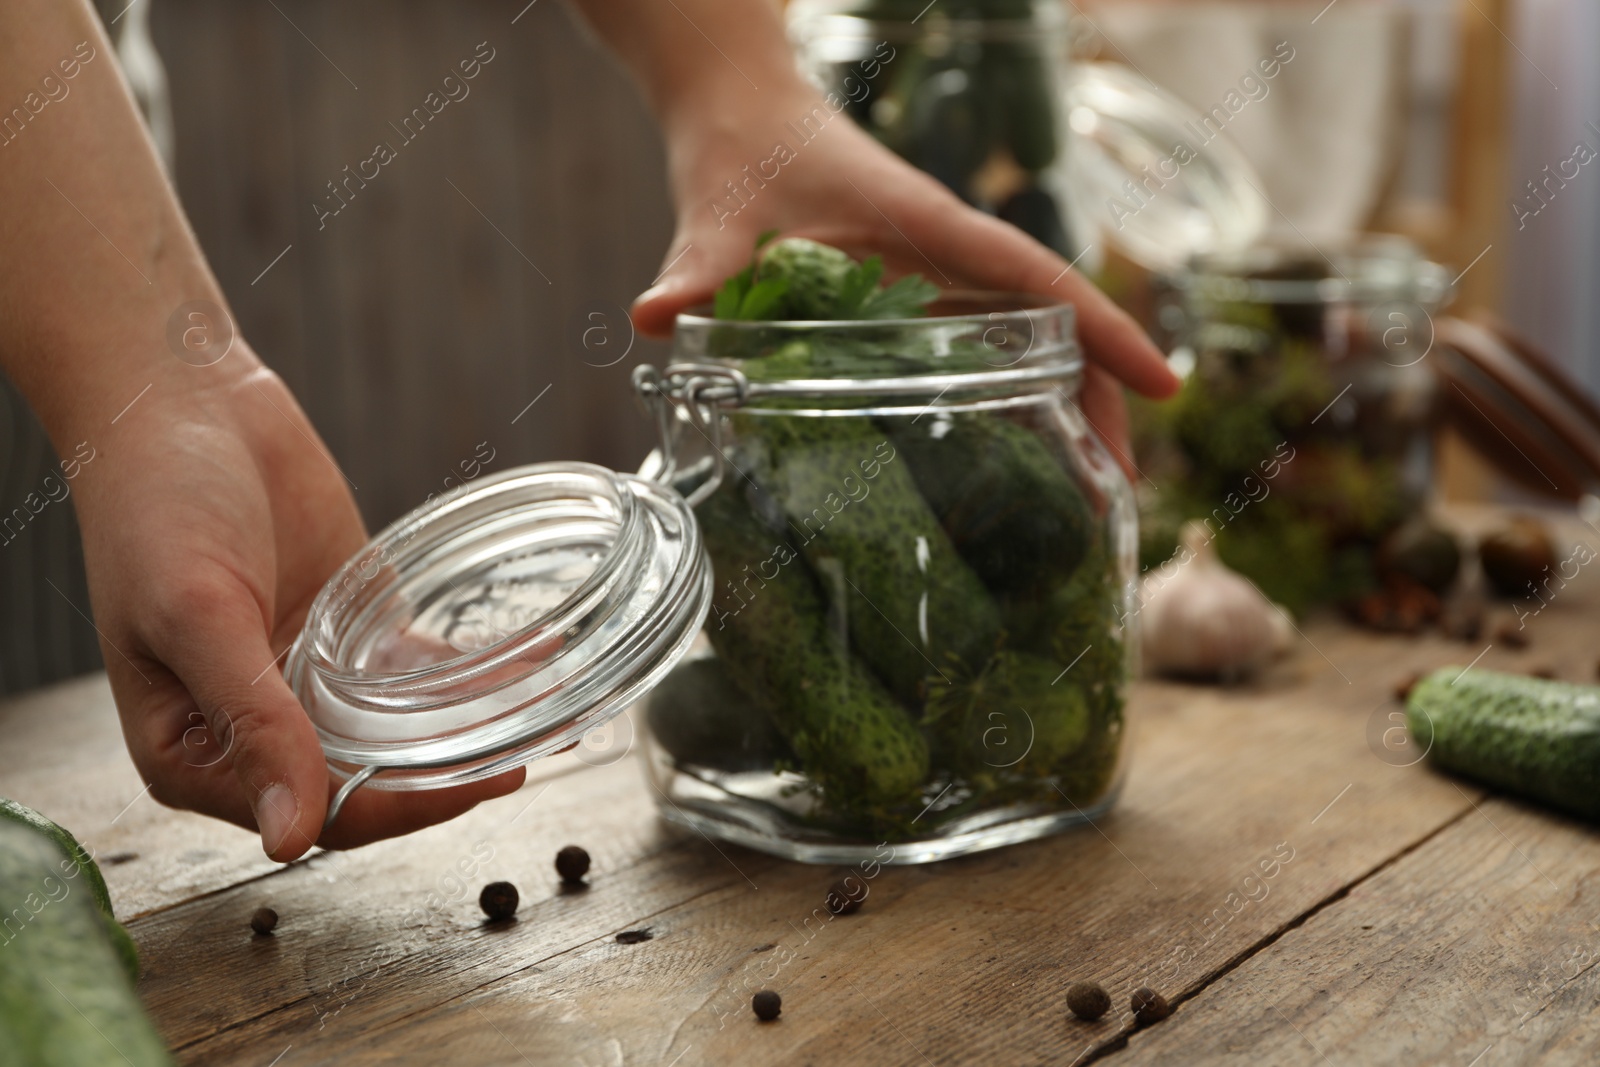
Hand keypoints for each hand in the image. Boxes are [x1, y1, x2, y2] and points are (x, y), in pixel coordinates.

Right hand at [74, 356, 523, 860]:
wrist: (179, 397)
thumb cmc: (155, 503)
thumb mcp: (199, 617)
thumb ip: (252, 724)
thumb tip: (288, 840)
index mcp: (193, 753)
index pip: (315, 813)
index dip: (398, 809)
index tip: (473, 787)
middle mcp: (253, 729)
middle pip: (366, 781)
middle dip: (445, 777)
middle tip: (522, 759)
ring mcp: (305, 679)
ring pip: (396, 731)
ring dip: (465, 732)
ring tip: (543, 721)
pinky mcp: (346, 628)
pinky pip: (413, 667)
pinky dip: (467, 672)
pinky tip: (526, 663)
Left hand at [631, 86, 1178, 468]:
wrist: (742, 118)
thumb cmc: (744, 152)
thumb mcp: (720, 213)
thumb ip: (696, 265)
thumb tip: (655, 318)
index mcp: (927, 227)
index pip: (1038, 279)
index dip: (1103, 332)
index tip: (1161, 387)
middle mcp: (948, 255)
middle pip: (1052, 327)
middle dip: (1096, 401)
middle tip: (1114, 493)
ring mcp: (937, 279)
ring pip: (1027, 345)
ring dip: (1063, 410)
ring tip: (1084, 500)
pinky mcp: (914, 299)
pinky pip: (983, 352)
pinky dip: (1011, 403)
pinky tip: (1013, 465)